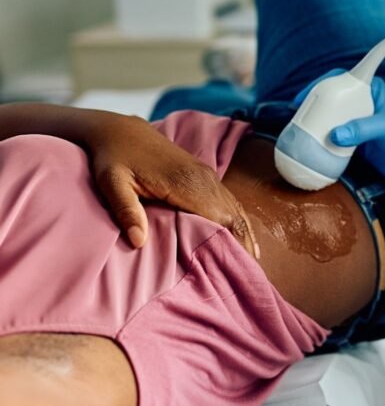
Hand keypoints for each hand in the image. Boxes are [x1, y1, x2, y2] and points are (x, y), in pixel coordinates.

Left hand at [89, 112, 257, 257]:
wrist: (122, 131)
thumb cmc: (114, 159)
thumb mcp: (111, 183)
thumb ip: (126, 210)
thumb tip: (138, 241)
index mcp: (184, 183)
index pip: (218, 218)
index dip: (229, 244)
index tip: (235, 269)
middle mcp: (203, 178)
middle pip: (233, 216)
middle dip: (243, 244)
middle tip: (248, 274)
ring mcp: (207, 175)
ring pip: (235, 209)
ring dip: (245, 234)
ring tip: (251, 262)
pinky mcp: (206, 176)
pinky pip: (230, 202)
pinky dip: (238, 221)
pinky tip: (243, 239)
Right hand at [296, 72, 384, 199]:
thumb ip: (363, 130)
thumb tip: (335, 134)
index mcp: (372, 90)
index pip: (342, 78)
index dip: (321, 83)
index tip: (304, 96)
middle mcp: (362, 101)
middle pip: (330, 97)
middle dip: (313, 105)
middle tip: (298, 117)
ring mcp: (356, 120)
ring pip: (329, 116)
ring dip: (315, 122)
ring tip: (300, 131)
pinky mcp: (354, 138)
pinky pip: (333, 133)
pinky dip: (321, 138)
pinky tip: (311, 144)